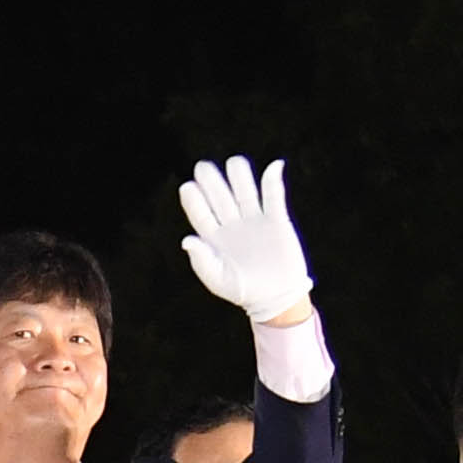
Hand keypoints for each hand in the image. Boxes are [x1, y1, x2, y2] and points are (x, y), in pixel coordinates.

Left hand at [173, 157, 312, 319]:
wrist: (276, 298)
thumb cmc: (243, 291)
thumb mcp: (219, 280)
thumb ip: (202, 261)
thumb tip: (186, 240)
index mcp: (213, 236)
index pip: (200, 211)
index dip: (193, 198)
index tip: (188, 187)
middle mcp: (231, 223)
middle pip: (219, 194)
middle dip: (210, 180)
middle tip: (202, 167)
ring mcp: (254, 219)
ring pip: (245, 189)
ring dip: (239, 174)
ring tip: (234, 163)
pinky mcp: (277, 220)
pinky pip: (274, 196)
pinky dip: (274, 180)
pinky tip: (275, 166)